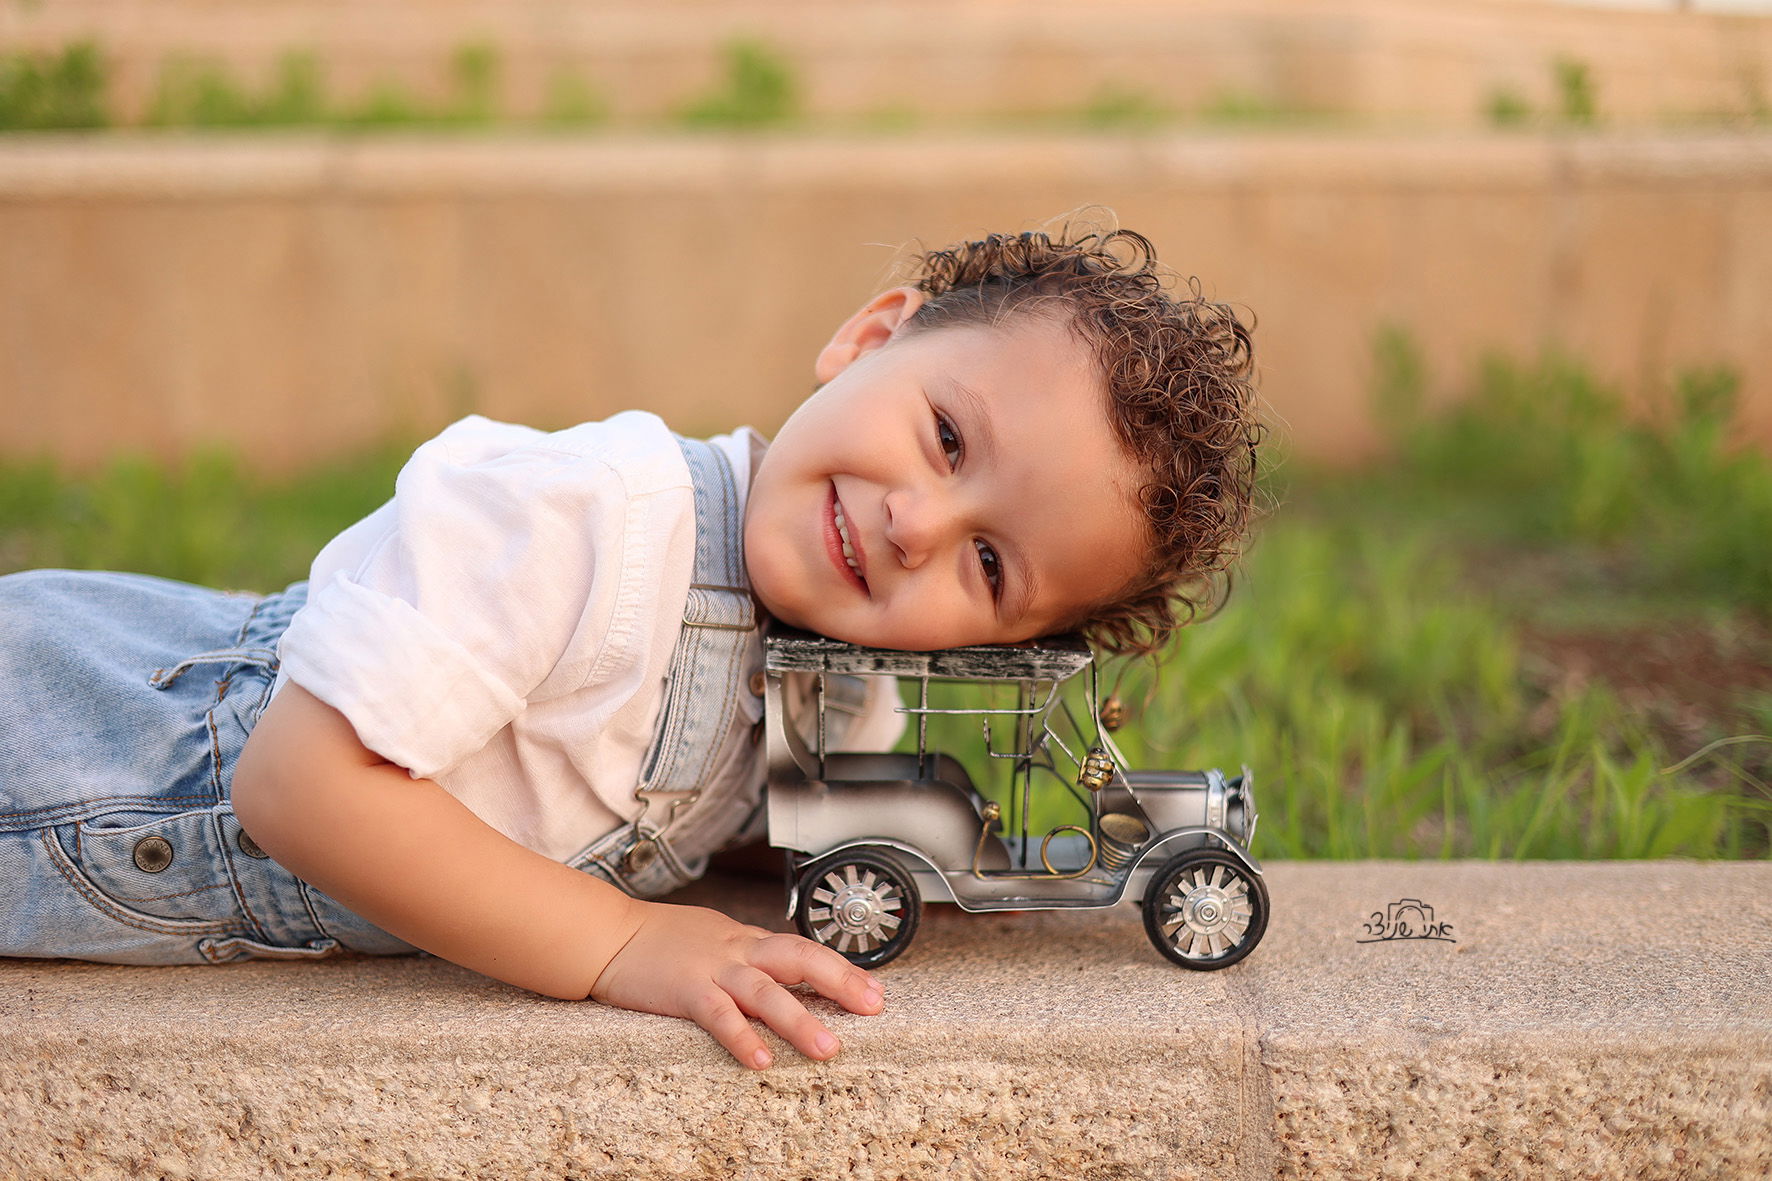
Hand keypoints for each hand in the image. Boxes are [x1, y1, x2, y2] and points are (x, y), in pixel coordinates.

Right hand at [590, 900, 885, 1068]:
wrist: (607, 935)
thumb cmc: (657, 940)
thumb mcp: (712, 936)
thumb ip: (746, 954)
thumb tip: (780, 973)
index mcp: (746, 938)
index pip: (804, 948)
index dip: (842, 968)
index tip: (875, 991)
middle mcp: (737, 949)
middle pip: (799, 958)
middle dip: (840, 981)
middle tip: (873, 1007)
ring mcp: (712, 968)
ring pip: (766, 991)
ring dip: (800, 1020)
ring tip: (828, 1048)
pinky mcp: (684, 989)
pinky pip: (719, 1014)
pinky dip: (741, 1037)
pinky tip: (760, 1060)